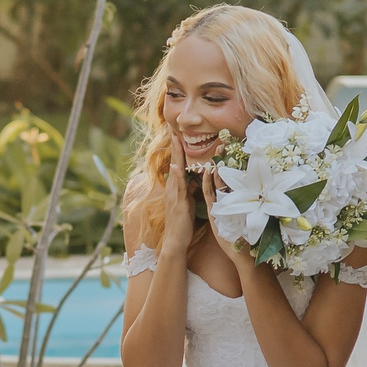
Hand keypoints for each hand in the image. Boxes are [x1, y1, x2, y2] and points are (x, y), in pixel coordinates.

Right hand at [156, 138, 198, 255]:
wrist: (175, 240)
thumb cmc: (183, 221)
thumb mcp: (188, 201)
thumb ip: (190, 188)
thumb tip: (194, 178)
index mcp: (176, 186)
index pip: (178, 163)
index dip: (178, 148)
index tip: (178, 132)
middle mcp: (172, 188)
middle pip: (174, 161)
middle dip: (174, 145)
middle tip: (173, 126)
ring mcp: (173, 195)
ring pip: (175, 171)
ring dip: (176, 155)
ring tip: (176, 139)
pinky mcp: (178, 204)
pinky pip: (178, 188)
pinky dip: (176, 177)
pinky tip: (177, 167)